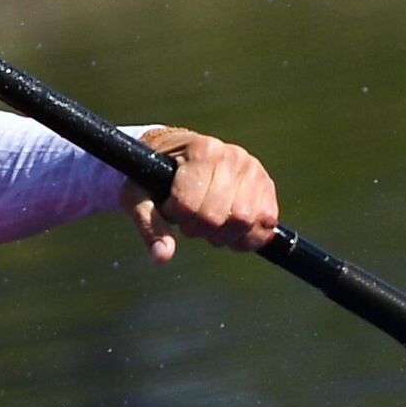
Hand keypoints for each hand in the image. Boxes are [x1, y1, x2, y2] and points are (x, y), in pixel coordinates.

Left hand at [123, 128, 277, 263]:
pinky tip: (228, 231)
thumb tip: (162, 256)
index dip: (176, 216)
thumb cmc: (154, 176)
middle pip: (216, 216)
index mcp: (201, 150)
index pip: (188, 204)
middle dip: (197, 228)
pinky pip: (265, 225)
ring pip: (244, 222)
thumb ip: (149, 224)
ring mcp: (253, 170)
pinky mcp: (266, 186)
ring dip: (222, 235)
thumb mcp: (139, 195)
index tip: (171, 208)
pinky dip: (246, 238)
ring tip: (208, 223)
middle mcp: (232, 156)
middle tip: (189, 219)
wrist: (177, 155)